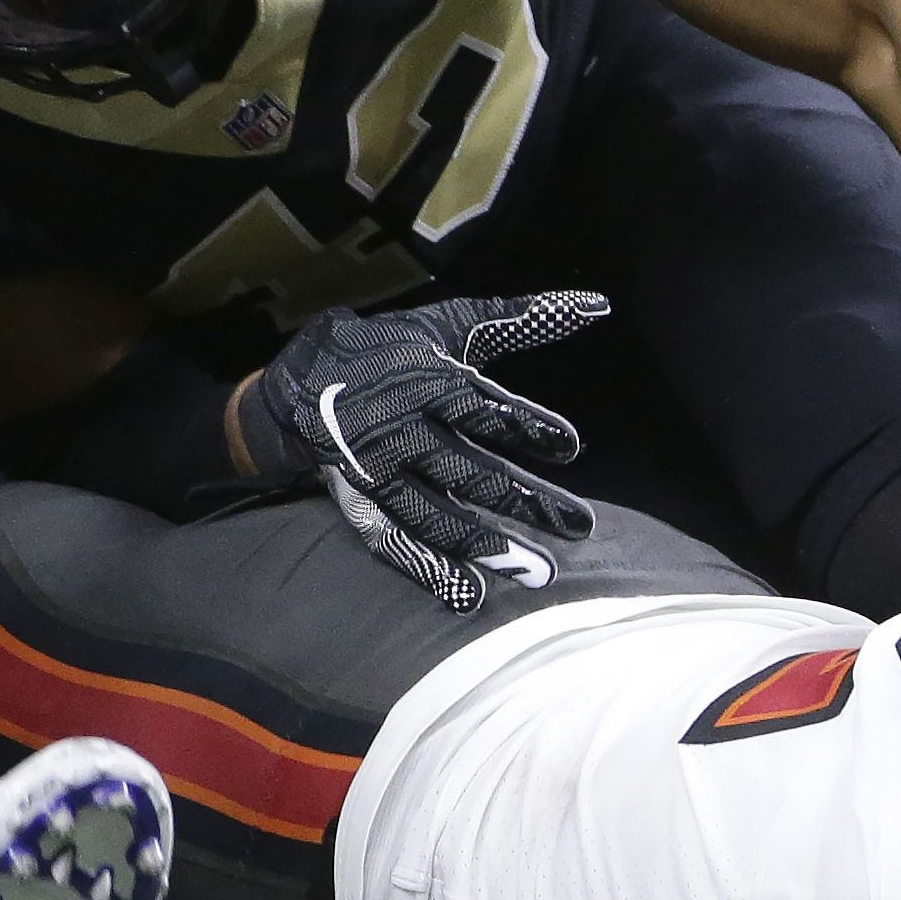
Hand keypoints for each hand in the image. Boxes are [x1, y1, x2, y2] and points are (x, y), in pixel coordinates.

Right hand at [234, 292, 608, 609]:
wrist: (302, 380)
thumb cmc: (394, 350)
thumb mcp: (451, 326)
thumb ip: (521, 320)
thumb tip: (599, 305)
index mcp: (429, 381)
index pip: (484, 408)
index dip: (527, 426)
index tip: (570, 447)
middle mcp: (403, 428)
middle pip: (471, 470)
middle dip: (527, 501)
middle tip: (582, 526)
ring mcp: (378, 470)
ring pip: (435, 514)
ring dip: (486, 546)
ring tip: (539, 573)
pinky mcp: (359, 500)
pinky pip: (392, 539)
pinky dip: (426, 568)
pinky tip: (467, 595)